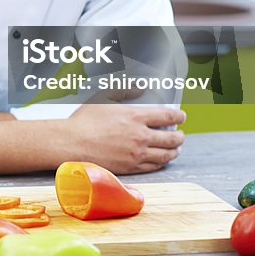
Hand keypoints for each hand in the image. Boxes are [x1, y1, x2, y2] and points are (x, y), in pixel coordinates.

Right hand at [58, 101, 185, 174]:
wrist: (72, 144)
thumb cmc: (84, 120)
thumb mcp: (103, 97)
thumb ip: (124, 90)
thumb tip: (141, 88)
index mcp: (135, 116)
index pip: (167, 116)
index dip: (179, 116)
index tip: (182, 117)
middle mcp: (140, 136)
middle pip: (171, 138)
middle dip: (180, 136)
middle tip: (180, 135)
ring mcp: (136, 154)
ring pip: (165, 154)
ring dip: (174, 151)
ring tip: (176, 149)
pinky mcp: (131, 167)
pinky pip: (153, 166)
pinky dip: (162, 162)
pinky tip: (162, 160)